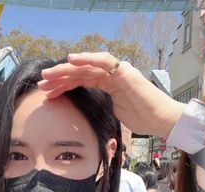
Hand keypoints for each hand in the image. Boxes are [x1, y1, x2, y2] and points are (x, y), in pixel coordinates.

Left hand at [39, 52, 184, 137]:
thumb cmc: (144, 119)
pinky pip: (103, 61)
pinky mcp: (124, 72)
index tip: (47, 93)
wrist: (162, 120)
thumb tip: (89, 114)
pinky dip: (87, 58)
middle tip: (41, 83)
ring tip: (48, 75)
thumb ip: (103, 107)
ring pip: (87, 65)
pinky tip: (71, 60)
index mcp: (109, 83)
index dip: (63, 85)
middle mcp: (112, 74)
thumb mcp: (116, 114)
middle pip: (80, 71)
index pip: (81, 80)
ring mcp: (118, 71)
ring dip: (66, 69)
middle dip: (59, 77)